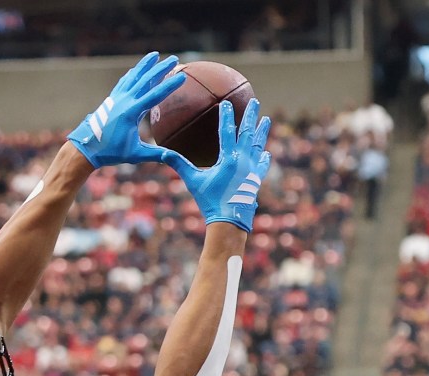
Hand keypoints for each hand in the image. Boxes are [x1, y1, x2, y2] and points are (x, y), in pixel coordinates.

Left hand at [68, 52, 188, 168]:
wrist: (87, 148)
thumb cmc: (111, 152)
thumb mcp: (135, 155)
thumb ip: (156, 155)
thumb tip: (174, 159)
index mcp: (131, 112)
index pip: (155, 95)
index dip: (170, 85)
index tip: (182, 76)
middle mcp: (124, 101)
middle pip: (146, 80)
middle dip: (161, 68)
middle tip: (174, 58)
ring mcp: (117, 98)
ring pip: (133, 77)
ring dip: (145, 65)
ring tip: (155, 54)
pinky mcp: (112, 99)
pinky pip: (124, 82)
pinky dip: (132, 74)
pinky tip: (136, 69)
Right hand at [158, 97, 272, 230]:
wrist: (229, 221)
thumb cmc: (209, 201)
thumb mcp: (193, 182)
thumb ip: (180, 165)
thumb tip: (162, 154)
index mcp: (228, 158)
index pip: (227, 130)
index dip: (227, 115)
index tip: (227, 103)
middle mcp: (243, 160)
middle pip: (248, 132)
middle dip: (251, 115)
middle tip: (254, 102)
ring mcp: (252, 169)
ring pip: (258, 145)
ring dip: (262, 131)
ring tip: (266, 119)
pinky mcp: (256, 180)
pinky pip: (262, 164)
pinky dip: (263, 157)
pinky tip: (265, 152)